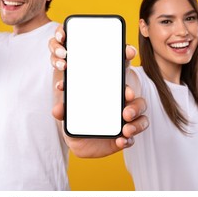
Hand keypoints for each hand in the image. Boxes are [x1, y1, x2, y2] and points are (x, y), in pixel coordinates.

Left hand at [49, 25, 147, 157]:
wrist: (80, 144)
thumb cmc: (77, 122)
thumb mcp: (68, 115)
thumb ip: (64, 112)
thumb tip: (57, 109)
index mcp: (107, 90)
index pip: (119, 70)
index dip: (126, 57)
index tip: (128, 52)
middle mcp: (120, 100)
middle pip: (133, 93)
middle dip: (131, 94)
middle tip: (126, 96)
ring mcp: (127, 116)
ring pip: (140, 112)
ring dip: (135, 117)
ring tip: (125, 127)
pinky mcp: (128, 134)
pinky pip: (133, 134)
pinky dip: (129, 138)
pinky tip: (120, 140)